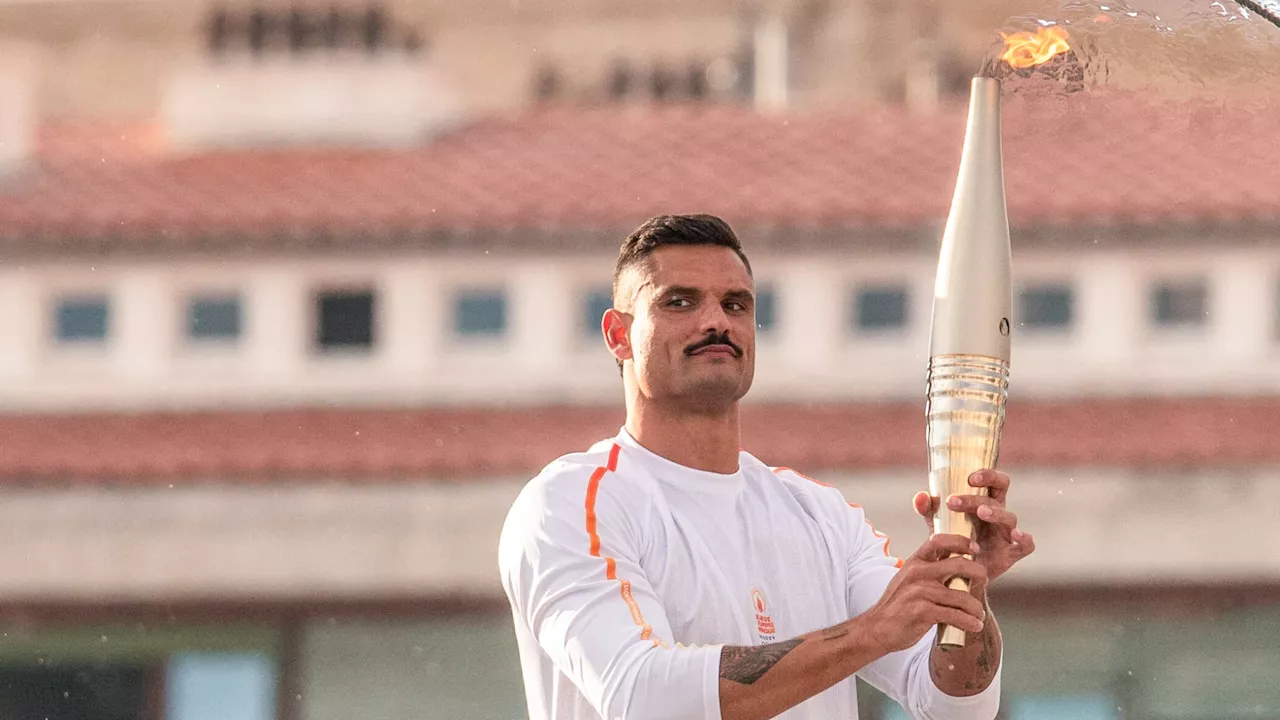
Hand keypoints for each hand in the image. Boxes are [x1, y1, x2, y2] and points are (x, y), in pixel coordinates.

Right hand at [860, 533, 987, 653]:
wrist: (877, 628)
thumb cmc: (898, 605)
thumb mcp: (909, 579)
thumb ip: (929, 571)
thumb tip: (958, 566)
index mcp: (915, 562)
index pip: (939, 541)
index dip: (961, 541)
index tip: (975, 549)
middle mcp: (917, 573)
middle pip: (957, 564)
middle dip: (978, 572)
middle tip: (985, 580)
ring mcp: (920, 592)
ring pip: (961, 596)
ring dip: (976, 607)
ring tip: (979, 614)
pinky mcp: (923, 612)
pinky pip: (955, 615)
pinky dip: (969, 622)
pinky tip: (975, 625)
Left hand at [912, 469, 1035, 584]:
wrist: (955, 572)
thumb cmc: (951, 538)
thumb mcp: (937, 522)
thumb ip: (928, 509)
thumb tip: (921, 496)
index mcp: (985, 501)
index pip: (995, 481)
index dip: (988, 475)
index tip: (970, 477)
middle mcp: (998, 515)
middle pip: (998, 498)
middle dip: (977, 497)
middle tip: (954, 501)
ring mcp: (1006, 534)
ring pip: (1010, 518)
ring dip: (996, 513)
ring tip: (980, 513)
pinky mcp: (1011, 554)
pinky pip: (1027, 545)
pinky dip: (1026, 539)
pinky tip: (1017, 536)